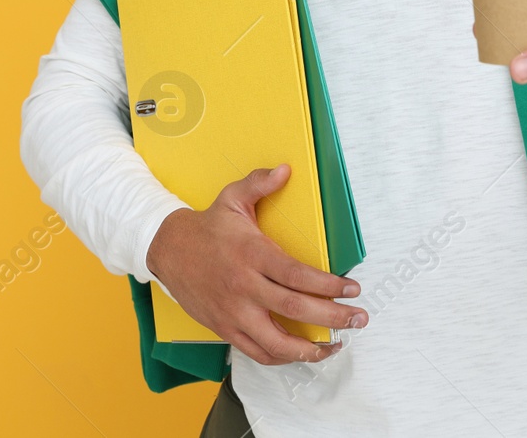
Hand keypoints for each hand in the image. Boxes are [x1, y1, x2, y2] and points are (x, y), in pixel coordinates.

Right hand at [145, 164, 366, 364]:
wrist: (168, 251)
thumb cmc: (207, 227)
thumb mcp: (232, 198)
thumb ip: (260, 183)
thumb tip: (287, 169)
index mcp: (252, 255)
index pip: (297, 276)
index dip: (328, 286)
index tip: (352, 288)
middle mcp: (244, 287)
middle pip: (295, 310)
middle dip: (333, 318)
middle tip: (358, 319)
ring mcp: (234, 312)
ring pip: (277, 342)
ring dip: (311, 349)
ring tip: (335, 345)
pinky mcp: (225, 328)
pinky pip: (257, 352)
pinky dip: (283, 358)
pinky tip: (302, 353)